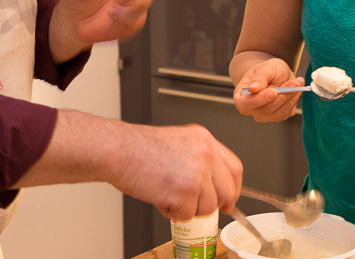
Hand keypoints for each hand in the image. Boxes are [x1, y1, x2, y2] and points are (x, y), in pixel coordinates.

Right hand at [117, 124, 242, 220]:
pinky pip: (188, 214)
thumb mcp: (179, 143)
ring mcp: (198, 172)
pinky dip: (173, 212)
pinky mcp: (186, 191)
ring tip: (169, 195)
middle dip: (213, 204)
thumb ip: (199, 159)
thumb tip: (211, 184)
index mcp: (204, 139)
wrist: (119, 151)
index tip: (228, 198)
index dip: (233, 187)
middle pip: (227, 190)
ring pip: (208, 206)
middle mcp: (205, 154)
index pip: (234, 167)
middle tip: (197, 205)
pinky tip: (161, 198)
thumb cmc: (139, 149)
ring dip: (189, 208)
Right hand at [233, 58, 303, 121]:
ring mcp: (265, 115)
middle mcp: (251, 109)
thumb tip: (253, 88)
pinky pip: (287, 112)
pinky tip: (297, 87)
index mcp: (241, 97)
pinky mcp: (278, 116)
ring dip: (290, 97)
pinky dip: (294, 99)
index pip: (245, 104)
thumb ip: (259, 77)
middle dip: (281, 96)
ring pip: (278, 113)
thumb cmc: (266, 70)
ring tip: (298, 81)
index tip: (273, 92)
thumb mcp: (264, 68)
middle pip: (265, 110)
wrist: (275, 74)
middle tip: (294, 82)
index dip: (258, 100)